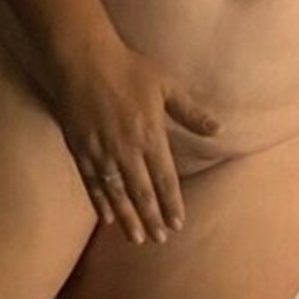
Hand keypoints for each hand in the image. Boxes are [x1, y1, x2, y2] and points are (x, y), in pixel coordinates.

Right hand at [44, 34, 220, 244]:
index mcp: (150, 135)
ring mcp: (101, 151)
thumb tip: (218, 128)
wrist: (83, 59)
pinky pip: (91, 183)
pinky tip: (106, 218)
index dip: (171, 203)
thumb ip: (190, 111)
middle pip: (141, 192)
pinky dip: (99, 202)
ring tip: (136, 239)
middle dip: (151, 218)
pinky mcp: (80, 149)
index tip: (177, 223)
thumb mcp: (166, 85)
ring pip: (116, 193)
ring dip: (128, 218)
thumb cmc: (128, 68)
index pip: (164, 178)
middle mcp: (126, 149)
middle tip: (159, 240)